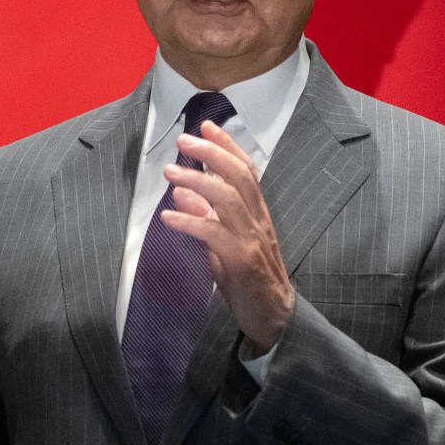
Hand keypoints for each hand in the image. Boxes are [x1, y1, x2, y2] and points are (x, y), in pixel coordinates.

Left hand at [162, 120, 295, 353]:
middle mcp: (258, 221)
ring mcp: (252, 240)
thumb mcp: (224, 244)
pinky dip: (191, 222)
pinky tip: (169, 216)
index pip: (246, 170)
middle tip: (184, 140)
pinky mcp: (242, 262)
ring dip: (198, 182)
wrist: (275, 319)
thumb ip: (205, 216)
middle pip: (239, 177)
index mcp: (257, 214)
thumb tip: (182, 191)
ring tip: (170, 172)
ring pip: (229, 200)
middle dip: (212, 154)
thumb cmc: (249, 280)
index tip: (207, 126)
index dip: (228, 146)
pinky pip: (216, 235)